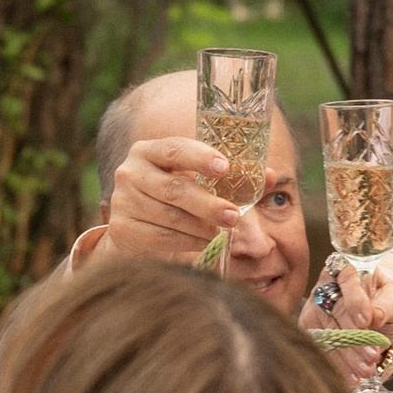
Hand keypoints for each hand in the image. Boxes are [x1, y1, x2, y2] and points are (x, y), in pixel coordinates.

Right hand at [89, 135, 231, 268]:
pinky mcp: (121, 228)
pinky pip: (160, 237)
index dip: (200, 158)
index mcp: (148, 151)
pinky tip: (204, 243)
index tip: (225, 169)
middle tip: (233, 216)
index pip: (175, 149)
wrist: (136, 226)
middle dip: (208, 204)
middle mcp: (130, 171)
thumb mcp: (196, 181)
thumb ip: (232, 179)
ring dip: (201, 227)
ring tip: (221, 233)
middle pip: (174, 188)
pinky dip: (188, 242)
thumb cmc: (174, 198)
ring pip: (170, 216)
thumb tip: (271, 178)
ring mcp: (122, 200)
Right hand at [301, 264, 392, 392]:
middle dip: (355, 337)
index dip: (355, 300)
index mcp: (346, 269)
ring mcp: (314, 310)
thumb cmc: (384, 303)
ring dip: (347, 356)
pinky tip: (352, 379)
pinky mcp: (310, 331)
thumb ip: (386, 305)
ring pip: (328, 335)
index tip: (368, 320)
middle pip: (336, 312)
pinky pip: (323, 351)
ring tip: (366, 370)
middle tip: (372, 354)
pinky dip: (339, 367)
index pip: (346, 278)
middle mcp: (325, 287)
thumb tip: (374, 316)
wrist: (378, 320)